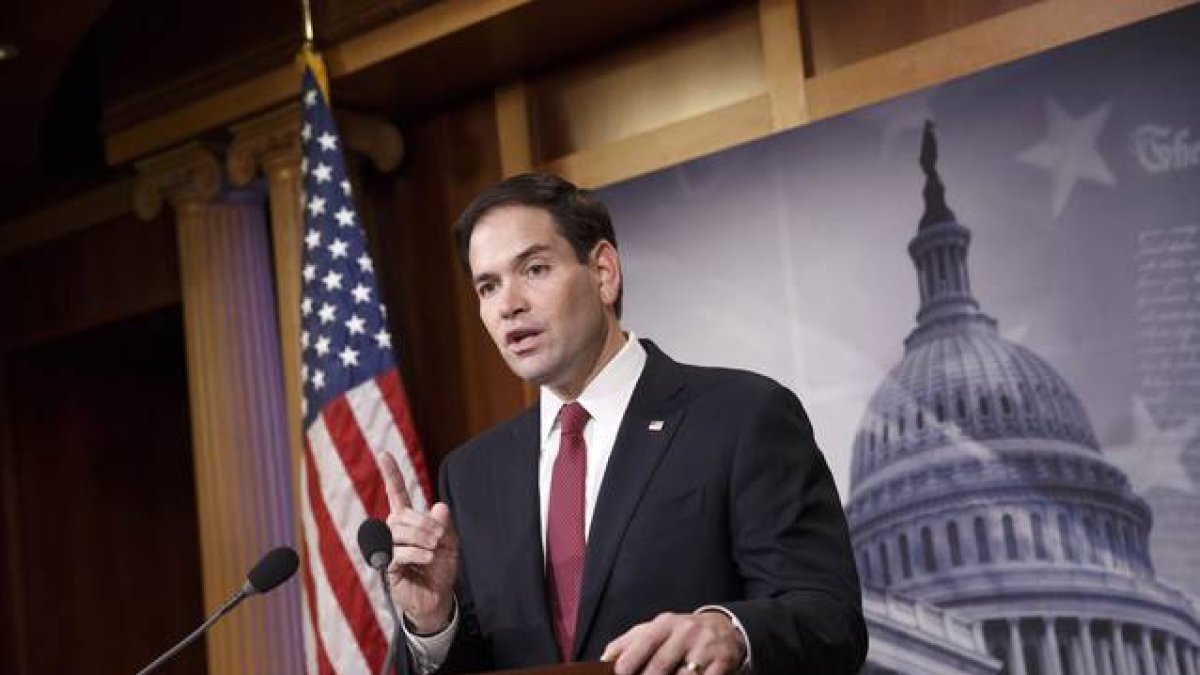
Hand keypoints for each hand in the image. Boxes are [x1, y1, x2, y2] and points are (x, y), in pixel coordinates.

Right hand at [379, 452, 458, 633]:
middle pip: (402, 515)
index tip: (383, 454)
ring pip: (399, 531)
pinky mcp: (387, 567)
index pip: (396, 494)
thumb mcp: (450, 543)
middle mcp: (394, 531)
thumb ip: (444, 525)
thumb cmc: (440, 567)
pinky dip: (416, 553)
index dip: (391, 474)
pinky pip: (397, 552)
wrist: (438, 596)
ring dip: (422, 538)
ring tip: (433, 549)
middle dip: (425, 524)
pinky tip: (427, 558)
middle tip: (439, 539)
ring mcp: (388, 548)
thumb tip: (439, 506)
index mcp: (408, 521)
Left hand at [600, 611, 745, 674]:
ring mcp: (705, 648)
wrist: (724, 629)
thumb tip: (603, 660)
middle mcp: (686, 633)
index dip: (630, 660)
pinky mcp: (722, 663)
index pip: (645, 642)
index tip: (621, 673)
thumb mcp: (655, 630)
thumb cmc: (680, 634)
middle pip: (660, 665)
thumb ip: (628, 644)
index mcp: (665, 624)